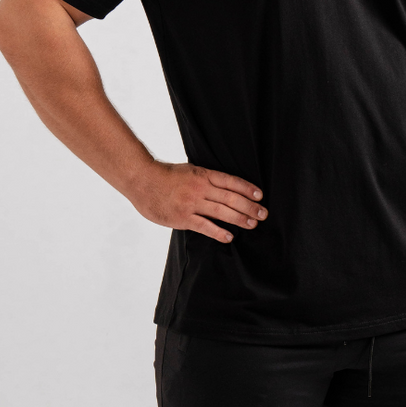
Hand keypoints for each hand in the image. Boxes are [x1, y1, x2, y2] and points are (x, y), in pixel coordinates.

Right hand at [127, 161, 267, 243]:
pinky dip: (218, 232)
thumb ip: (206, 178)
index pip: (231, 181)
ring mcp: (192, 203)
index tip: (260, 195)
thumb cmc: (166, 175)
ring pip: (222, 211)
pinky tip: (229, 237)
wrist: (142, 180)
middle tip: (263, 214)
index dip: (247, 188)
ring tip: (253, 224)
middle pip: (231, 198)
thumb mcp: (190, 170)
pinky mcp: (183, 218)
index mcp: (203, 175)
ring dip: (240, 218)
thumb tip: (224, 185)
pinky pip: (205, 226)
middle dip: (250, 206)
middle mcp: (200, 188)